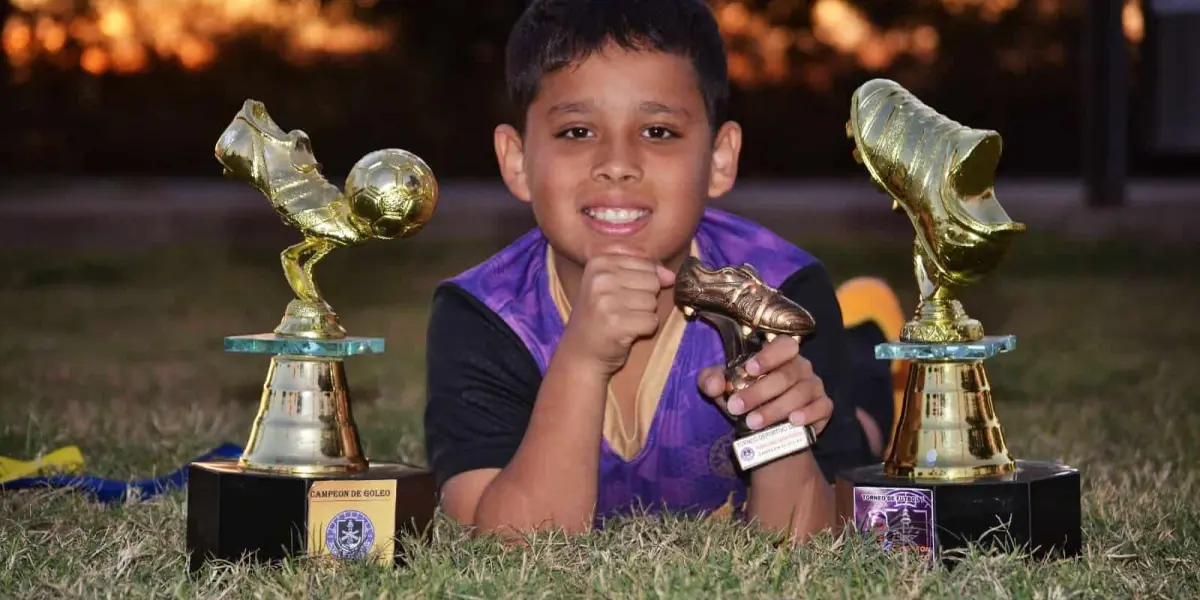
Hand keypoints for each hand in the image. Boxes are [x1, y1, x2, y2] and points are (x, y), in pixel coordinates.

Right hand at [560, 252, 675, 375]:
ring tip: (624, 320)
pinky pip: (652, 321)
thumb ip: (643, 271)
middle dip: (644, 298)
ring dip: (644, 315)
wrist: (581, 353)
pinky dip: (645, 329)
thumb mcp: (612, 283)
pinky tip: (627, 332)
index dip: (642, 282)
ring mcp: (606, 301)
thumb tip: (671, 276)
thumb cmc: (599, 315)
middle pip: (652, 281)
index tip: (622, 294)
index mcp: (599, 262)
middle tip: (623, 310)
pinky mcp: (615, 324)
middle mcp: (600, 278)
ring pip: (653, 302)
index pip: (646, 263)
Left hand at [697, 335, 831, 434]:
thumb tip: (715, 384)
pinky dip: (808, 414)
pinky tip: (792, 421)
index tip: (749, 369)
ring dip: (776, 408)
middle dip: (759, 392)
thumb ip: (711, 381)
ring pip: (800, 393)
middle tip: (737, 408)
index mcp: (780, 356)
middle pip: (786, 375)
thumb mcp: (723, 389)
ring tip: (753, 422)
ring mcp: (814, 386)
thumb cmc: (746, 399)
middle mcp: (801, 367)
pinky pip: (821, 407)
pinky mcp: (824, 407)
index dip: (768, 356)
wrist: (766, 430)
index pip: (783, 345)